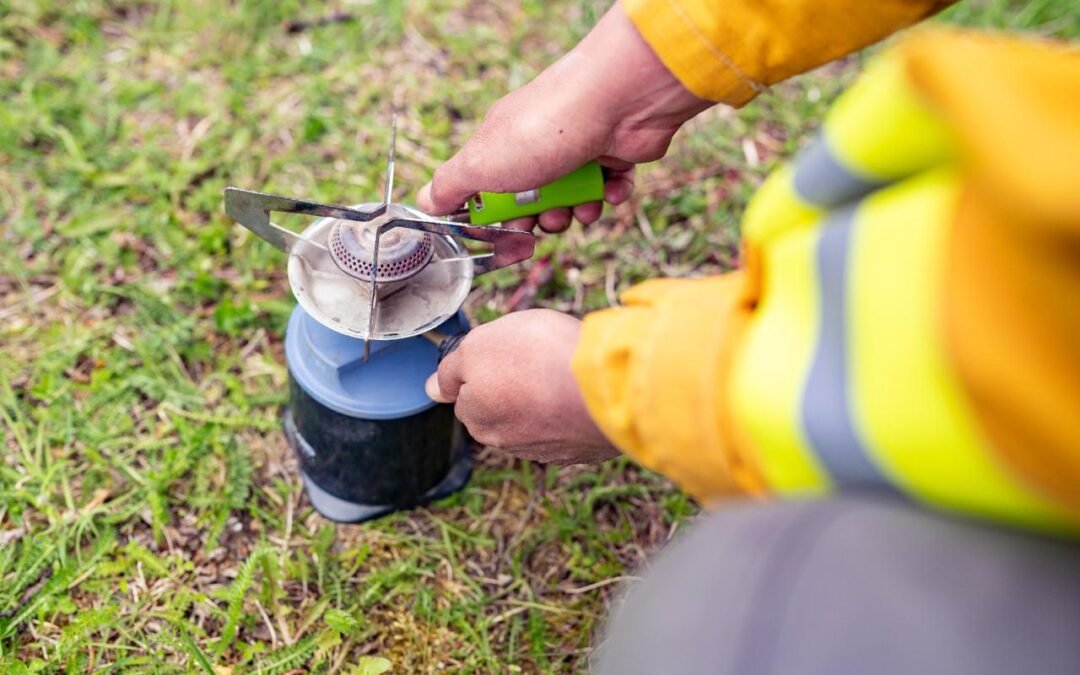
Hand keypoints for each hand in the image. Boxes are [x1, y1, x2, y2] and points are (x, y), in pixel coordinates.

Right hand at [416, 3, 711, 232]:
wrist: (616, 103)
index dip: (496, 216)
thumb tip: (425, 202)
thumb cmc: (543, 130)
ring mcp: (579, 148)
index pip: (491, 188)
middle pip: (534, 201)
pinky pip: (611, 188)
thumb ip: (450, 185)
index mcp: (502, 142)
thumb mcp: (480, 163)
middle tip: (545, 220)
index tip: (501, 229)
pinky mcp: (615, 153)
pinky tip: (608, 191)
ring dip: (576, 212)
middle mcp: (539, 143)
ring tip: (580, 206)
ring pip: (573, 200)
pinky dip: (610, 195)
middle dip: (540, 220)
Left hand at [425, 310, 619, 464]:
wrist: (604, 383)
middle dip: (513, 387)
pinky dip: (571, 410)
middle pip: (500, 409)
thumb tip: (430, 388)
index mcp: (477, 416)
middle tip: (535, 359)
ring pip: (535, 419)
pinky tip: (582, 391)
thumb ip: (450, 370)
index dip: (485, 366)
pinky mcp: (582, 450)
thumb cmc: (537, 356)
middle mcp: (507, 441)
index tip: (506, 352)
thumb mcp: (478, 345)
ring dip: (543, 400)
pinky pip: (569, 426)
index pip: (467, 393)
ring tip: (562, 372)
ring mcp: (547, 449)